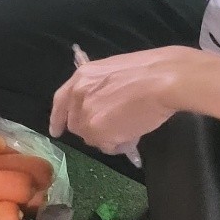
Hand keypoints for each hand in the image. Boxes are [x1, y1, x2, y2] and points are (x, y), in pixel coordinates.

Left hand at [49, 46, 202, 154]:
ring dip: (107, 138)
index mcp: (81, 77)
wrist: (162, 80)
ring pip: (91, 137)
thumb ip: (99, 90)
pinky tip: (132, 136)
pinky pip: (104, 146)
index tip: (56, 131)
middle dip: (91, 129)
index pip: (60, 101)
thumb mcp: (113, 73)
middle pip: (76, 123)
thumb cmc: (149, 73)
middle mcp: (78, 95)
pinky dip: (117, 145)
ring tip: (129, 130)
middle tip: (114, 128)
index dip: (58, 118)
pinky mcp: (97, 131)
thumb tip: (103, 108)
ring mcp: (85, 114)